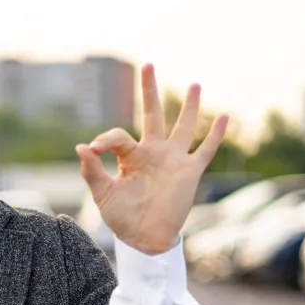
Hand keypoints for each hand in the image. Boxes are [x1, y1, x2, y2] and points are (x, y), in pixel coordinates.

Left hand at [75, 64, 228, 254]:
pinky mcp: (190, 171)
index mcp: (130, 156)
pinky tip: (223, 116)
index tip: (93, 149)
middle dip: (149, 90)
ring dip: (189, 106)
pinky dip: (215, 134)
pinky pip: (205, 150)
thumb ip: (92, 171)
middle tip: (148, 65)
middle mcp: (153, 152)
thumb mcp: (103, 194)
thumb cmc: (122, 218)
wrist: (145, 239)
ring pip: (183, 126)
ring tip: (194, 84)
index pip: (118, 136)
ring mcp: (173, 160)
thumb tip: (81, 147)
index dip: (105, 139)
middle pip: (152, 114)